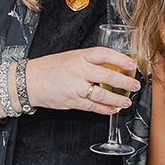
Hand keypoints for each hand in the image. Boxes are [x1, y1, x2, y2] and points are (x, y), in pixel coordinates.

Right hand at [25, 46, 140, 114]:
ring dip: (117, 99)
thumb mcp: (71, 57)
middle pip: (108, 76)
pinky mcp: (72, 101)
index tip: (132, 65)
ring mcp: (75, 87)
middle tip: (135, 85)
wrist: (29, 81)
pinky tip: (112, 109)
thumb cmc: (50, 68)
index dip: (121, 59)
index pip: (104, 54)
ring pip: (102, 95)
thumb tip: (112, 67)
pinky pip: (92, 107)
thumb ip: (89, 62)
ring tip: (126, 102)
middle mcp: (78, 70)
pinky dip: (104, 109)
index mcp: (79, 56)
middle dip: (125, 82)